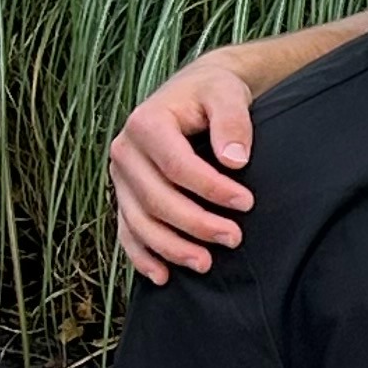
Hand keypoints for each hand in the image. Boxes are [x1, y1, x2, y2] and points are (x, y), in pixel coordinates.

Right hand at [111, 55, 257, 283]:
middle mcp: (124, 151)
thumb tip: (235, 160)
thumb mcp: (227, 94)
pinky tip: (163, 276)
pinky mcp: (124, 195)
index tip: (246, 202)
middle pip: (156, 199)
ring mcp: (120, 177)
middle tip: (234, 238)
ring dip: (171, 248)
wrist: (195, 91)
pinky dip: (142, 256)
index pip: (177, 166)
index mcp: (146, 123)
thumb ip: (232, 121)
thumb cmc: (213, 92)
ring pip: (139, 221)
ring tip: (206, 264)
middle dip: (195, 224)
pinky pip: (127, 231)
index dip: (211, 189)